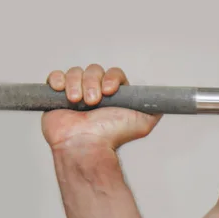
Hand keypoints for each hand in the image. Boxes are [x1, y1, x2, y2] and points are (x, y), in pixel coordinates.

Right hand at [41, 64, 162, 150]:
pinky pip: (55, 77)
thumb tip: (163, 100)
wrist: (87, 147)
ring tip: (77, 102)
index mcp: (113, 94)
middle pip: (93, 70)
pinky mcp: (56, 97)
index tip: (109, 90)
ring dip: (76, 84)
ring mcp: (75, 93)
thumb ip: (154, 108)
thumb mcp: (143, 122)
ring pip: (75, 72)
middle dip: (92, 82)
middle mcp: (94, 92)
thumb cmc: (112, 136)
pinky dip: (57, 79)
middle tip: (93, 102)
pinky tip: (61, 91)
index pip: (113, 73)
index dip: (111, 78)